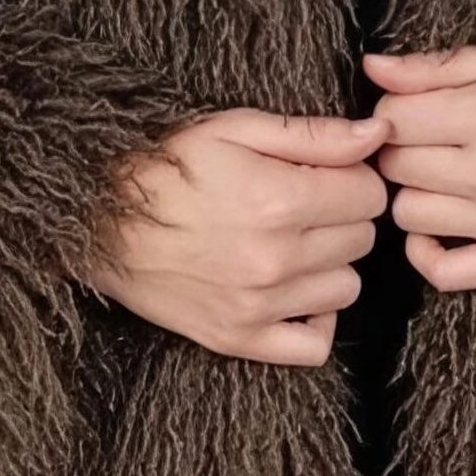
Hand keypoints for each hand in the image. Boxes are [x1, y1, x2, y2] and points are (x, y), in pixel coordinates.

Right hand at [81, 109, 390, 364]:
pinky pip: (314, 346)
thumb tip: (378, 134)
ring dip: (329, 263)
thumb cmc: (166, 165)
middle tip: (303, 201)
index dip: (352, 177)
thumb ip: (314, 135)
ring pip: (345, 289)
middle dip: (342, 215)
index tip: (324, 172)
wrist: (98, 218)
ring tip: (291, 240)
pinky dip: (314, 319)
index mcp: (278, 200)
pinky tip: (292, 289)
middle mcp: (274, 259)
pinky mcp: (236, 340)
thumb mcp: (236, 129)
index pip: (370, 195)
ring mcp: (257, 307)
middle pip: (361, 240)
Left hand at [361, 40, 475, 293]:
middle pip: (396, 166)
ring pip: (408, 214)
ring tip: (439, 176)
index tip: (412, 110)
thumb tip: (373, 69)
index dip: (393, 111)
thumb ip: (437, 67)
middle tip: (428, 140)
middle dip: (401, 149)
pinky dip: (426, 251)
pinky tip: (438, 224)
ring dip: (413, 193)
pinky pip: (443, 272)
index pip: (393, 120)